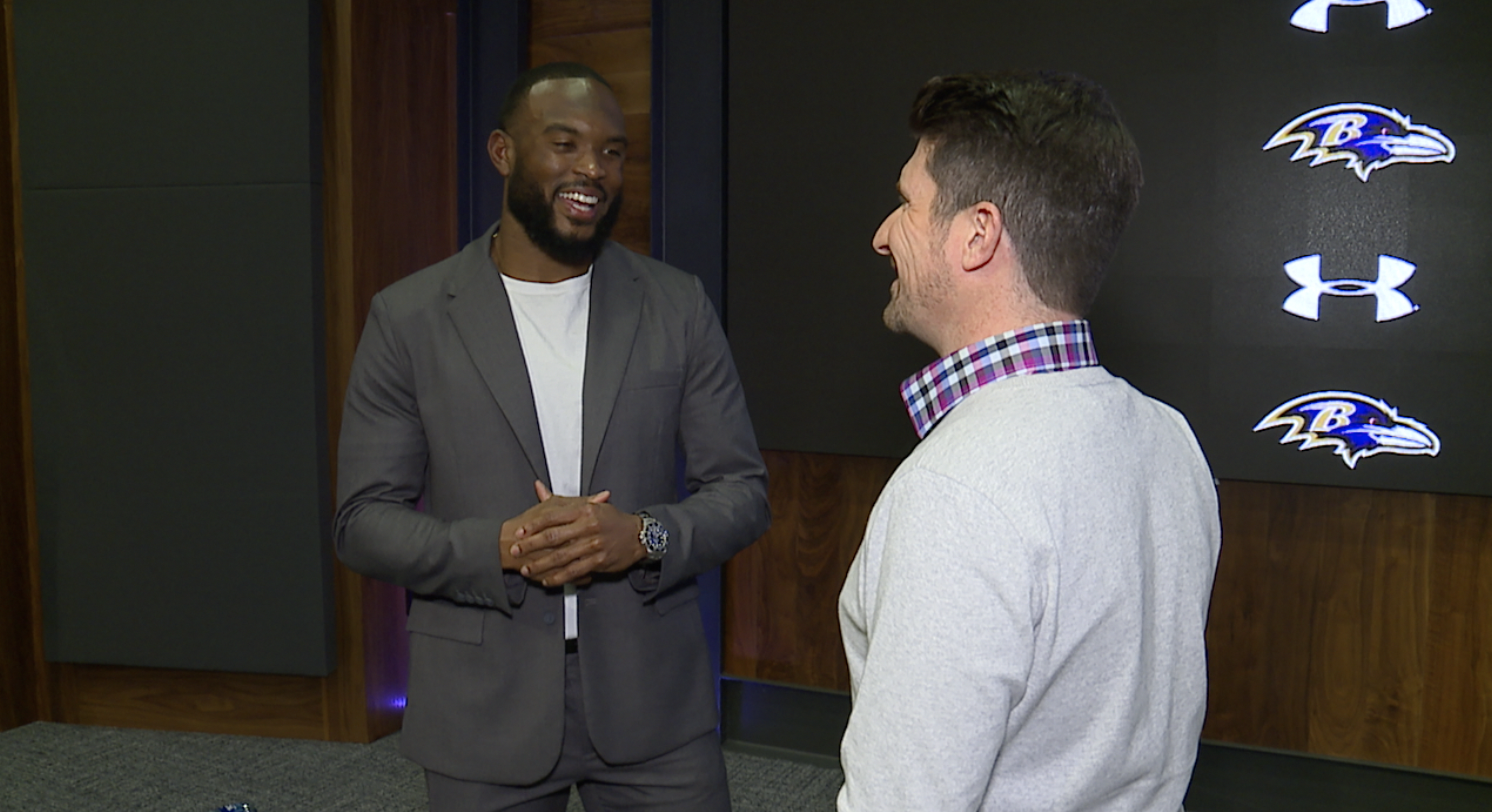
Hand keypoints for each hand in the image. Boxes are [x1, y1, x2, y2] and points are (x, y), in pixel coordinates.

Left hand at [509, 480, 645, 586]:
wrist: (638, 535)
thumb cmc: (613, 520)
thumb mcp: (591, 505)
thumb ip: (563, 501)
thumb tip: (539, 489)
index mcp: (584, 511)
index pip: (553, 517)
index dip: (534, 525)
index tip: (520, 532)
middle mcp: (588, 527)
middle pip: (553, 537)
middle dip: (531, 545)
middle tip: (516, 550)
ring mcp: (593, 545)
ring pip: (561, 557)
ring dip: (541, 564)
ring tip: (527, 569)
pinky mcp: (599, 561)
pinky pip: (574, 571)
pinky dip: (559, 577)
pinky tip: (547, 580)